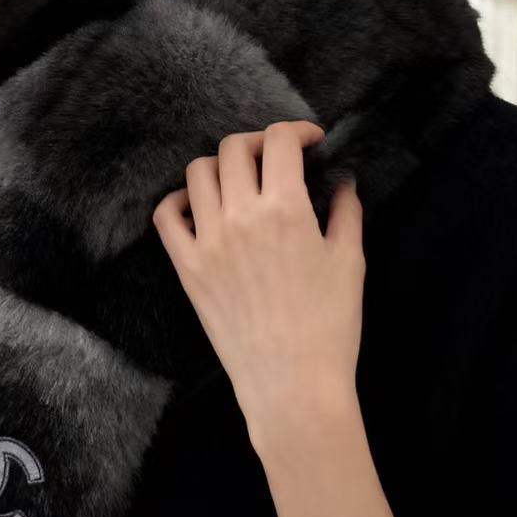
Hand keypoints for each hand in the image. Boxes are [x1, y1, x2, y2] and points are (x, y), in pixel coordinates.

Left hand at [152, 121, 364, 429]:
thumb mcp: (350, 262)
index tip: (310, 142)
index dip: (297, 130)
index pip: (279, 141)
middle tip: (276, 160)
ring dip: (221, 166)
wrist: (293, 386)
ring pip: (198, 172)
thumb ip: (346, 211)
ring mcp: (207, 240)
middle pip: (234, 148)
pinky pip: (166, 216)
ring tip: (240, 182)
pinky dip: (178, 200)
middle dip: (258, 143)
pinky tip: (200, 206)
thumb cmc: (331, 326)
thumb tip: (342, 179)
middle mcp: (240, 215)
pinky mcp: (186, 267)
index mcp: (285, 209)